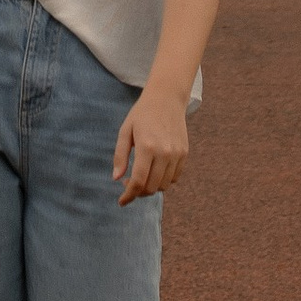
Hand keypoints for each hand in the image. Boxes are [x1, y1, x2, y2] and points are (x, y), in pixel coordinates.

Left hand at [112, 86, 188, 201]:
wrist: (167, 98)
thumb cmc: (142, 114)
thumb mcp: (125, 131)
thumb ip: (120, 155)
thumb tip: (116, 178)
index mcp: (146, 147)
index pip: (138, 181)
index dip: (129, 195)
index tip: (122, 202)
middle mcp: (164, 152)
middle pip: (152, 187)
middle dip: (138, 192)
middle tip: (129, 184)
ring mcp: (176, 154)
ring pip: (164, 185)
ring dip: (151, 187)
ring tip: (142, 176)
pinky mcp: (184, 153)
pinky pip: (174, 178)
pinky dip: (164, 180)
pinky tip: (154, 171)